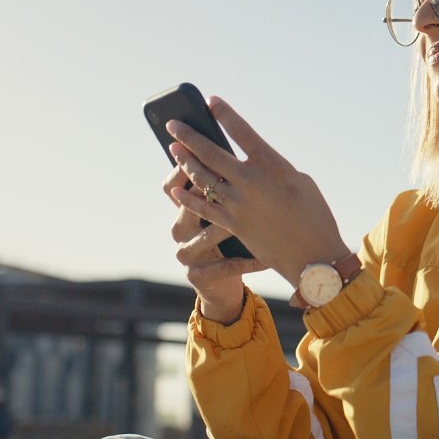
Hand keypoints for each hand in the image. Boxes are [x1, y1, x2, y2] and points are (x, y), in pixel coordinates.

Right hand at [164, 165, 266, 322]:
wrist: (222, 285)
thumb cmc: (229, 242)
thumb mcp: (223, 215)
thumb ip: (226, 190)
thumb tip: (243, 159)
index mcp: (184, 211)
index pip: (172, 185)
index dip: (185, 169)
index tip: (208, 154)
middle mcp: (180, 231)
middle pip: (186, 204)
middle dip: (210, 189)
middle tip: (233, 178)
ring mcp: (187, 254)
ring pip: (209, 234)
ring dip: (232, 226)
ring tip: (253, 218)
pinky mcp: (199, 276)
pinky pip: (228, 265)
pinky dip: (250, 261)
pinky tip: (266, 259)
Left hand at [166, 96, 350, 289]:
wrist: (313, 255)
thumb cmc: (313, 214)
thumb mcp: (299, 181)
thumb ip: (271, 168)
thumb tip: (248, 163)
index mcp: (272, 165)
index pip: (242, 132)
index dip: (224, 114)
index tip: (210, 101)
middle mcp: (251, 182)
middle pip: (211, 153)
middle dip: (189, 136)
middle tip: (173, 124)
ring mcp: (239, 204)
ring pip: (203, 178)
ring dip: (185, 162)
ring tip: (174, 149)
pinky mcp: (233, 225)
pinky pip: (203, 208)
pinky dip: (187, 197)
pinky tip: (176, 188)